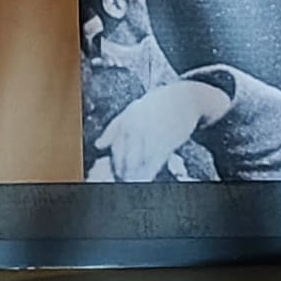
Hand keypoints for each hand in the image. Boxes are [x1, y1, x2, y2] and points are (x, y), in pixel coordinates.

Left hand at [92, 75, 229, 180]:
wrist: (183, 99)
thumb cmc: (154, 106)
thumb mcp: (130, 111)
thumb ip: (112, 129)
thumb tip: (98, 145)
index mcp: (128, 120)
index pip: (116, 147)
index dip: (115, 163)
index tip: (116, 172)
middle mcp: (139, 128)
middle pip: (127, 157)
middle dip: (124, 171)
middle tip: (124, 179)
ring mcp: (154, 135)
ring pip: (141, 162)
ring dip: (135, 175)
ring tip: (133, 181)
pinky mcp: (169, 142)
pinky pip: (156, 162)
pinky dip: (149, 173)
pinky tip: (146, 178)